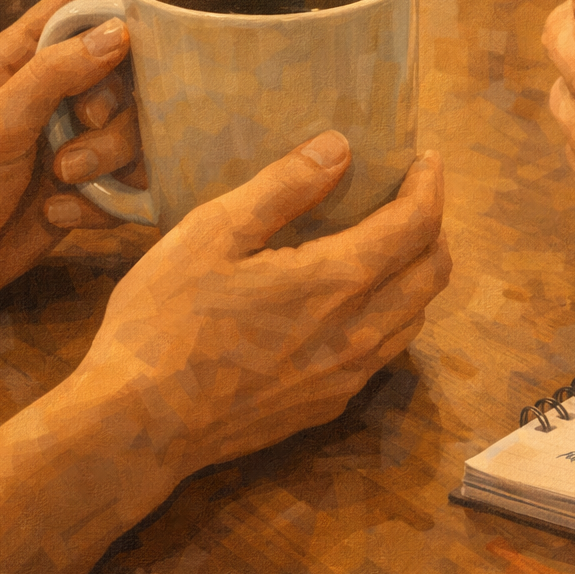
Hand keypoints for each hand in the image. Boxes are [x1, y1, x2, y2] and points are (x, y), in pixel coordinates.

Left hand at [0, 0, 132, 316]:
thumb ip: (56, 74)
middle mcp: (55, 95)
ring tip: (65, 181)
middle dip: (115, 109)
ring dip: (110, 159)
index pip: (79, 6)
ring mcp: (75, 141)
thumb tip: (120, 32)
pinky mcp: (89, 188)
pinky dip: (105, 202)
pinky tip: (61, 213)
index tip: (162, 16)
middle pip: (125, 74)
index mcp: (22, 60)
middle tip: (83, 129)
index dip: (120, 1)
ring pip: (135, 133)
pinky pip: (129, 185)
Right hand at [73, 133, 450, 476]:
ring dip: (416, 274)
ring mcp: (347, 376)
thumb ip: (283, 187)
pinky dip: (390, 314)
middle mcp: (359, 332)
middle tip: (410, 198)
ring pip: (415, 316)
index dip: (429, 186)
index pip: (417, 225)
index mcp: (337, 281)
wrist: (140, 425)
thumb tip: (340, 148)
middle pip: (434, 272)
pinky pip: (384, 352)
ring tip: (388, 245)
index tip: (425, 161)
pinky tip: (353, 303)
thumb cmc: (165, 320)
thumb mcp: (213, 233)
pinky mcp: (327, 405)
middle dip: (433, 226)